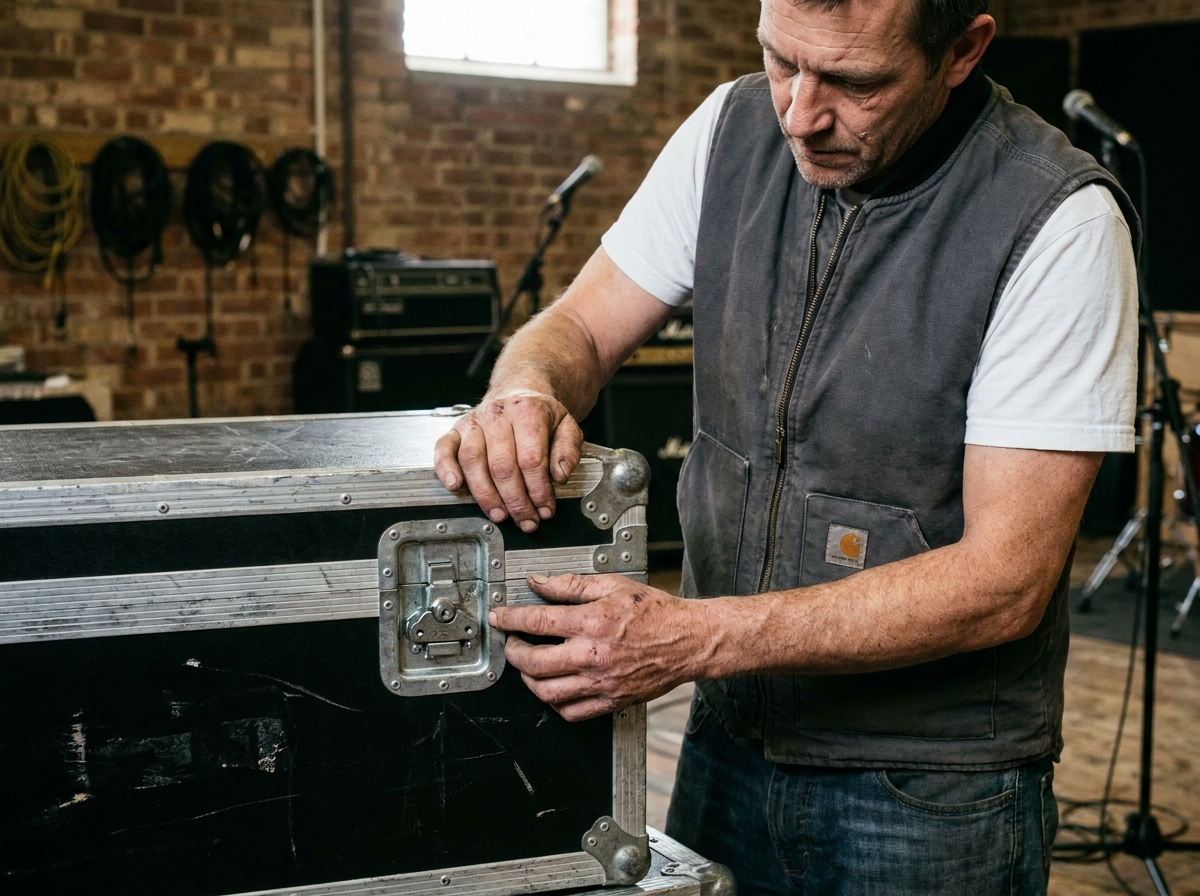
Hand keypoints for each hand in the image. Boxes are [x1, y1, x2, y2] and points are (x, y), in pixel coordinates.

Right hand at [433, 390, 582, 531]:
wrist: (518, 391)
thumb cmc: (539, 413)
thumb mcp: (566, 425)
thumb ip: (568, 450)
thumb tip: (560, 475)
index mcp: (527, 411)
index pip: (531, 458)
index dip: (538, 490)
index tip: (545, 508)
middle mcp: (497, 415)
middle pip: (502, 465)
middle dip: (515, 500)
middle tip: (526, 519)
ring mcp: (474, 422)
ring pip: (473, 461)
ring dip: (486, 494)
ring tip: (500, 514)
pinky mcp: (456, 430)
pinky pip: (444, 448)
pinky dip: (446, 468)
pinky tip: (454, 485)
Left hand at [490, 573, 706, 720]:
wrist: (688, 640)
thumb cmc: (655, 612)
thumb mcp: (613, 585)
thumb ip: (571, 585)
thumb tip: (540, 582)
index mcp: (592, 622)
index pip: (536, 621)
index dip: (510, 619)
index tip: (499, 617)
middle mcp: (593, 656)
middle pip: (533, 662)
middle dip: (513, 652)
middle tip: (512, 642)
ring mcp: (601, 683)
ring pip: (546, 692)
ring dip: (528, 679)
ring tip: (529, 665)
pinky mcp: (610, 701)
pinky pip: (570, 712)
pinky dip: (553, 702)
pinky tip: (554, 687)